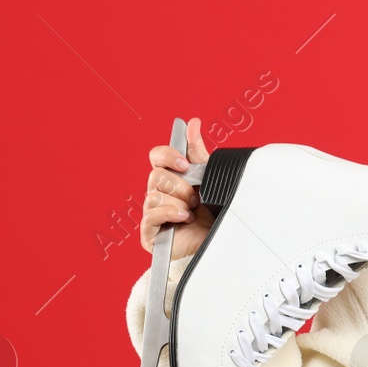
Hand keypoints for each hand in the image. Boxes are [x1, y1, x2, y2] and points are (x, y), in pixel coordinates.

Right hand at [139, 117, 215, 260]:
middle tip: (196, 197)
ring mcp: (152, 212)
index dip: (167, 155)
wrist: (218, 243)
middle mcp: (158, 193)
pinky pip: (151, 215)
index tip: (184, 164)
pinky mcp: (149, 232)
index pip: (156, 156)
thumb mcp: (209, 179)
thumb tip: (193, 123)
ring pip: (154, 196)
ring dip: (179, 202)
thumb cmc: (212, 213)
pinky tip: (184, 218)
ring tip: (192, 211)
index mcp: (170, 177)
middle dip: (180, 186)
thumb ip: (199, 153)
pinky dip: (171, 214)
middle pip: (155, 176)